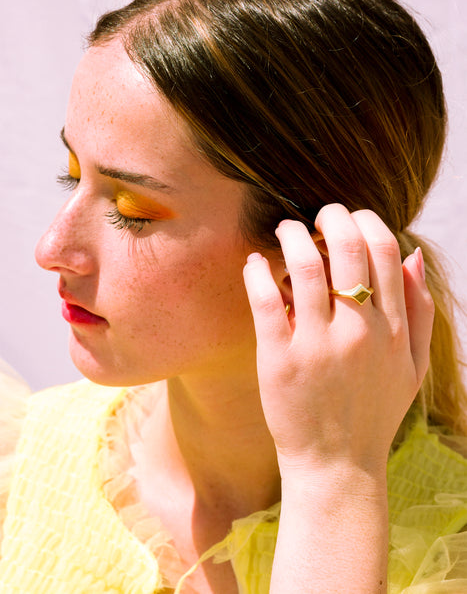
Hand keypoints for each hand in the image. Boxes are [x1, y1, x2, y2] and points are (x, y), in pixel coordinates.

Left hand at [243, 204, 433, 479]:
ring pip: (303, 265)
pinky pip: (264, 299)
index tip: (350, 218)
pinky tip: (256, 262)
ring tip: (285, 229)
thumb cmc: (374, 412)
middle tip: (317, 214)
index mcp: (393, 329)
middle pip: (347, 246)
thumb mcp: (413, 366)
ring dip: (292, 234)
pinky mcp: (278, 359)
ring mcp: (317, 345)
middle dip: (331, 215)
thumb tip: (413, 253)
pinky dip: (257, 271)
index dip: (366, 220)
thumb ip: (420, 310)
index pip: (384, 249)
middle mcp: (359, 331)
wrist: (337, 467)